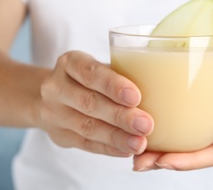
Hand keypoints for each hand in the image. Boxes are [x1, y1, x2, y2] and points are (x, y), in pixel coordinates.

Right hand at [36, 51, 153, 156]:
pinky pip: (85, 144)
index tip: (136, 96)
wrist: (52, 97)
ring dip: (116, 137)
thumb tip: (160, 90)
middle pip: (89, 103)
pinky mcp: (59, 135)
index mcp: (70, 62)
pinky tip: (126, 150)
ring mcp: (53, 113)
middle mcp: (56, 86)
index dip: (113, 85)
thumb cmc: (90, 79)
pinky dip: (108, 148)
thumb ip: (121, 75)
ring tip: (140, 143)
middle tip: (146, 124)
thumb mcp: (100, 68)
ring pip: (87, 127)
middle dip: (120, 116)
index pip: (90, 73)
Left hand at [133, 56, 212, 170]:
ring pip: (192, 153)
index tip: (164, 161)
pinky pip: (191, 141)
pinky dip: (171, 143)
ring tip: (137, 157)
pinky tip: (151, 140)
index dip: (190, 161)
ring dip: (165, 156)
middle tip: (139, 163)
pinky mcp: (212, 130)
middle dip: (169, 162)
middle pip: (200, 159)